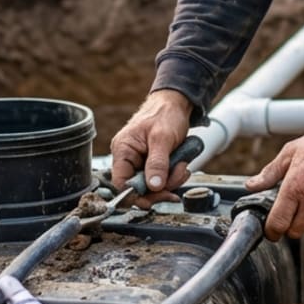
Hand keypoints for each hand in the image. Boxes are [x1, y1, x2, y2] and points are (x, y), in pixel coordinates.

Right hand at [110, 90, 193, 205]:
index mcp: (123, 150)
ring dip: (171, 180)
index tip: (155, 198)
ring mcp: (141, 162)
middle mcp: (129, 158)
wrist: (177, 104)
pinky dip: (174, 176)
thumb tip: (153, 187)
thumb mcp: (162, 138)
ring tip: (181, 165)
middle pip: (139, 188)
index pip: (121, 183)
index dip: (136, 195)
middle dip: (161, 187)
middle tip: (177, 176)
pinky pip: (162, 179)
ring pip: (153, 186)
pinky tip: (181, 164)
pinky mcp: (153, 164)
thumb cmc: (165, 114)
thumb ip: (157, 163)